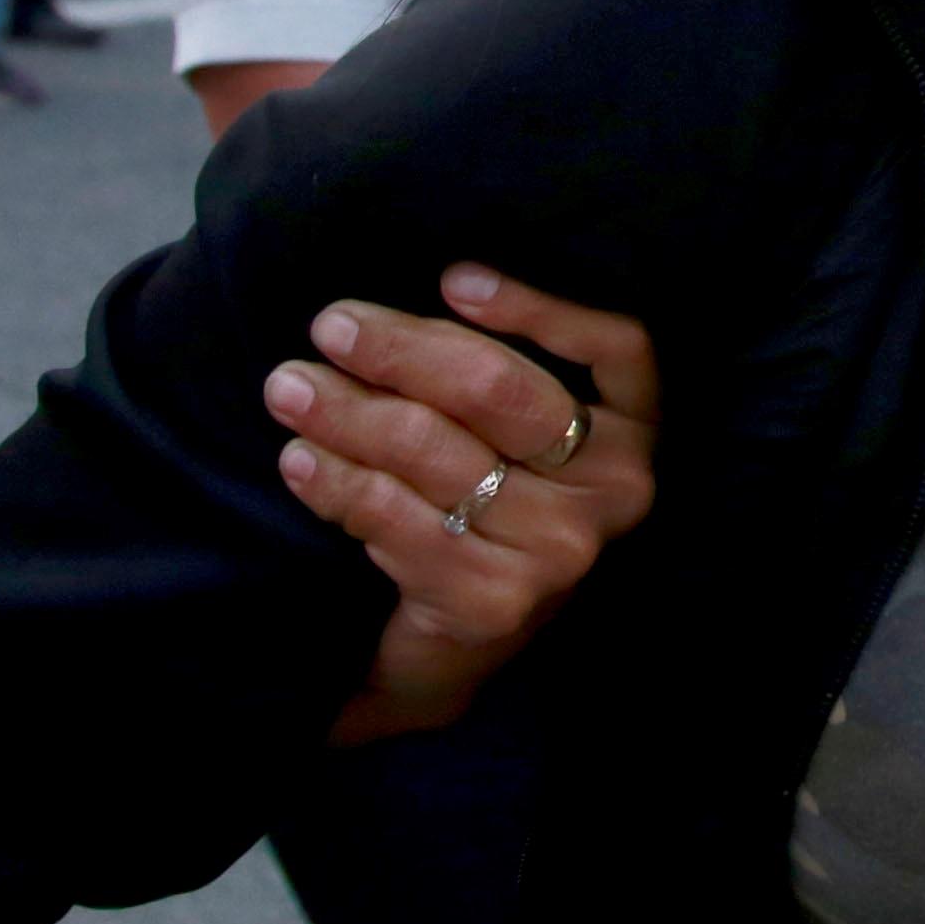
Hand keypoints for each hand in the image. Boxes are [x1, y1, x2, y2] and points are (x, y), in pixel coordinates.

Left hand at [265, 266, 662, 738]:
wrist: (461, 644)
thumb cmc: (487, 503)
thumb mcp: (514, 435)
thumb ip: (486, 374)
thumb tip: (396, 306)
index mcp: (635, 430)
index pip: (616, 346)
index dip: (537, 307)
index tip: (451, 279)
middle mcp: (616, 489)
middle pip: (496, 390)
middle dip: (399, 350)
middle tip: (329, 326)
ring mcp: (558, 550)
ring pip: (431, 450)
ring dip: (345, 412)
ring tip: (289, 389)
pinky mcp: (493, 600)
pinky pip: (394, 516)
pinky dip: (337, 480)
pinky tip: (300, 460)